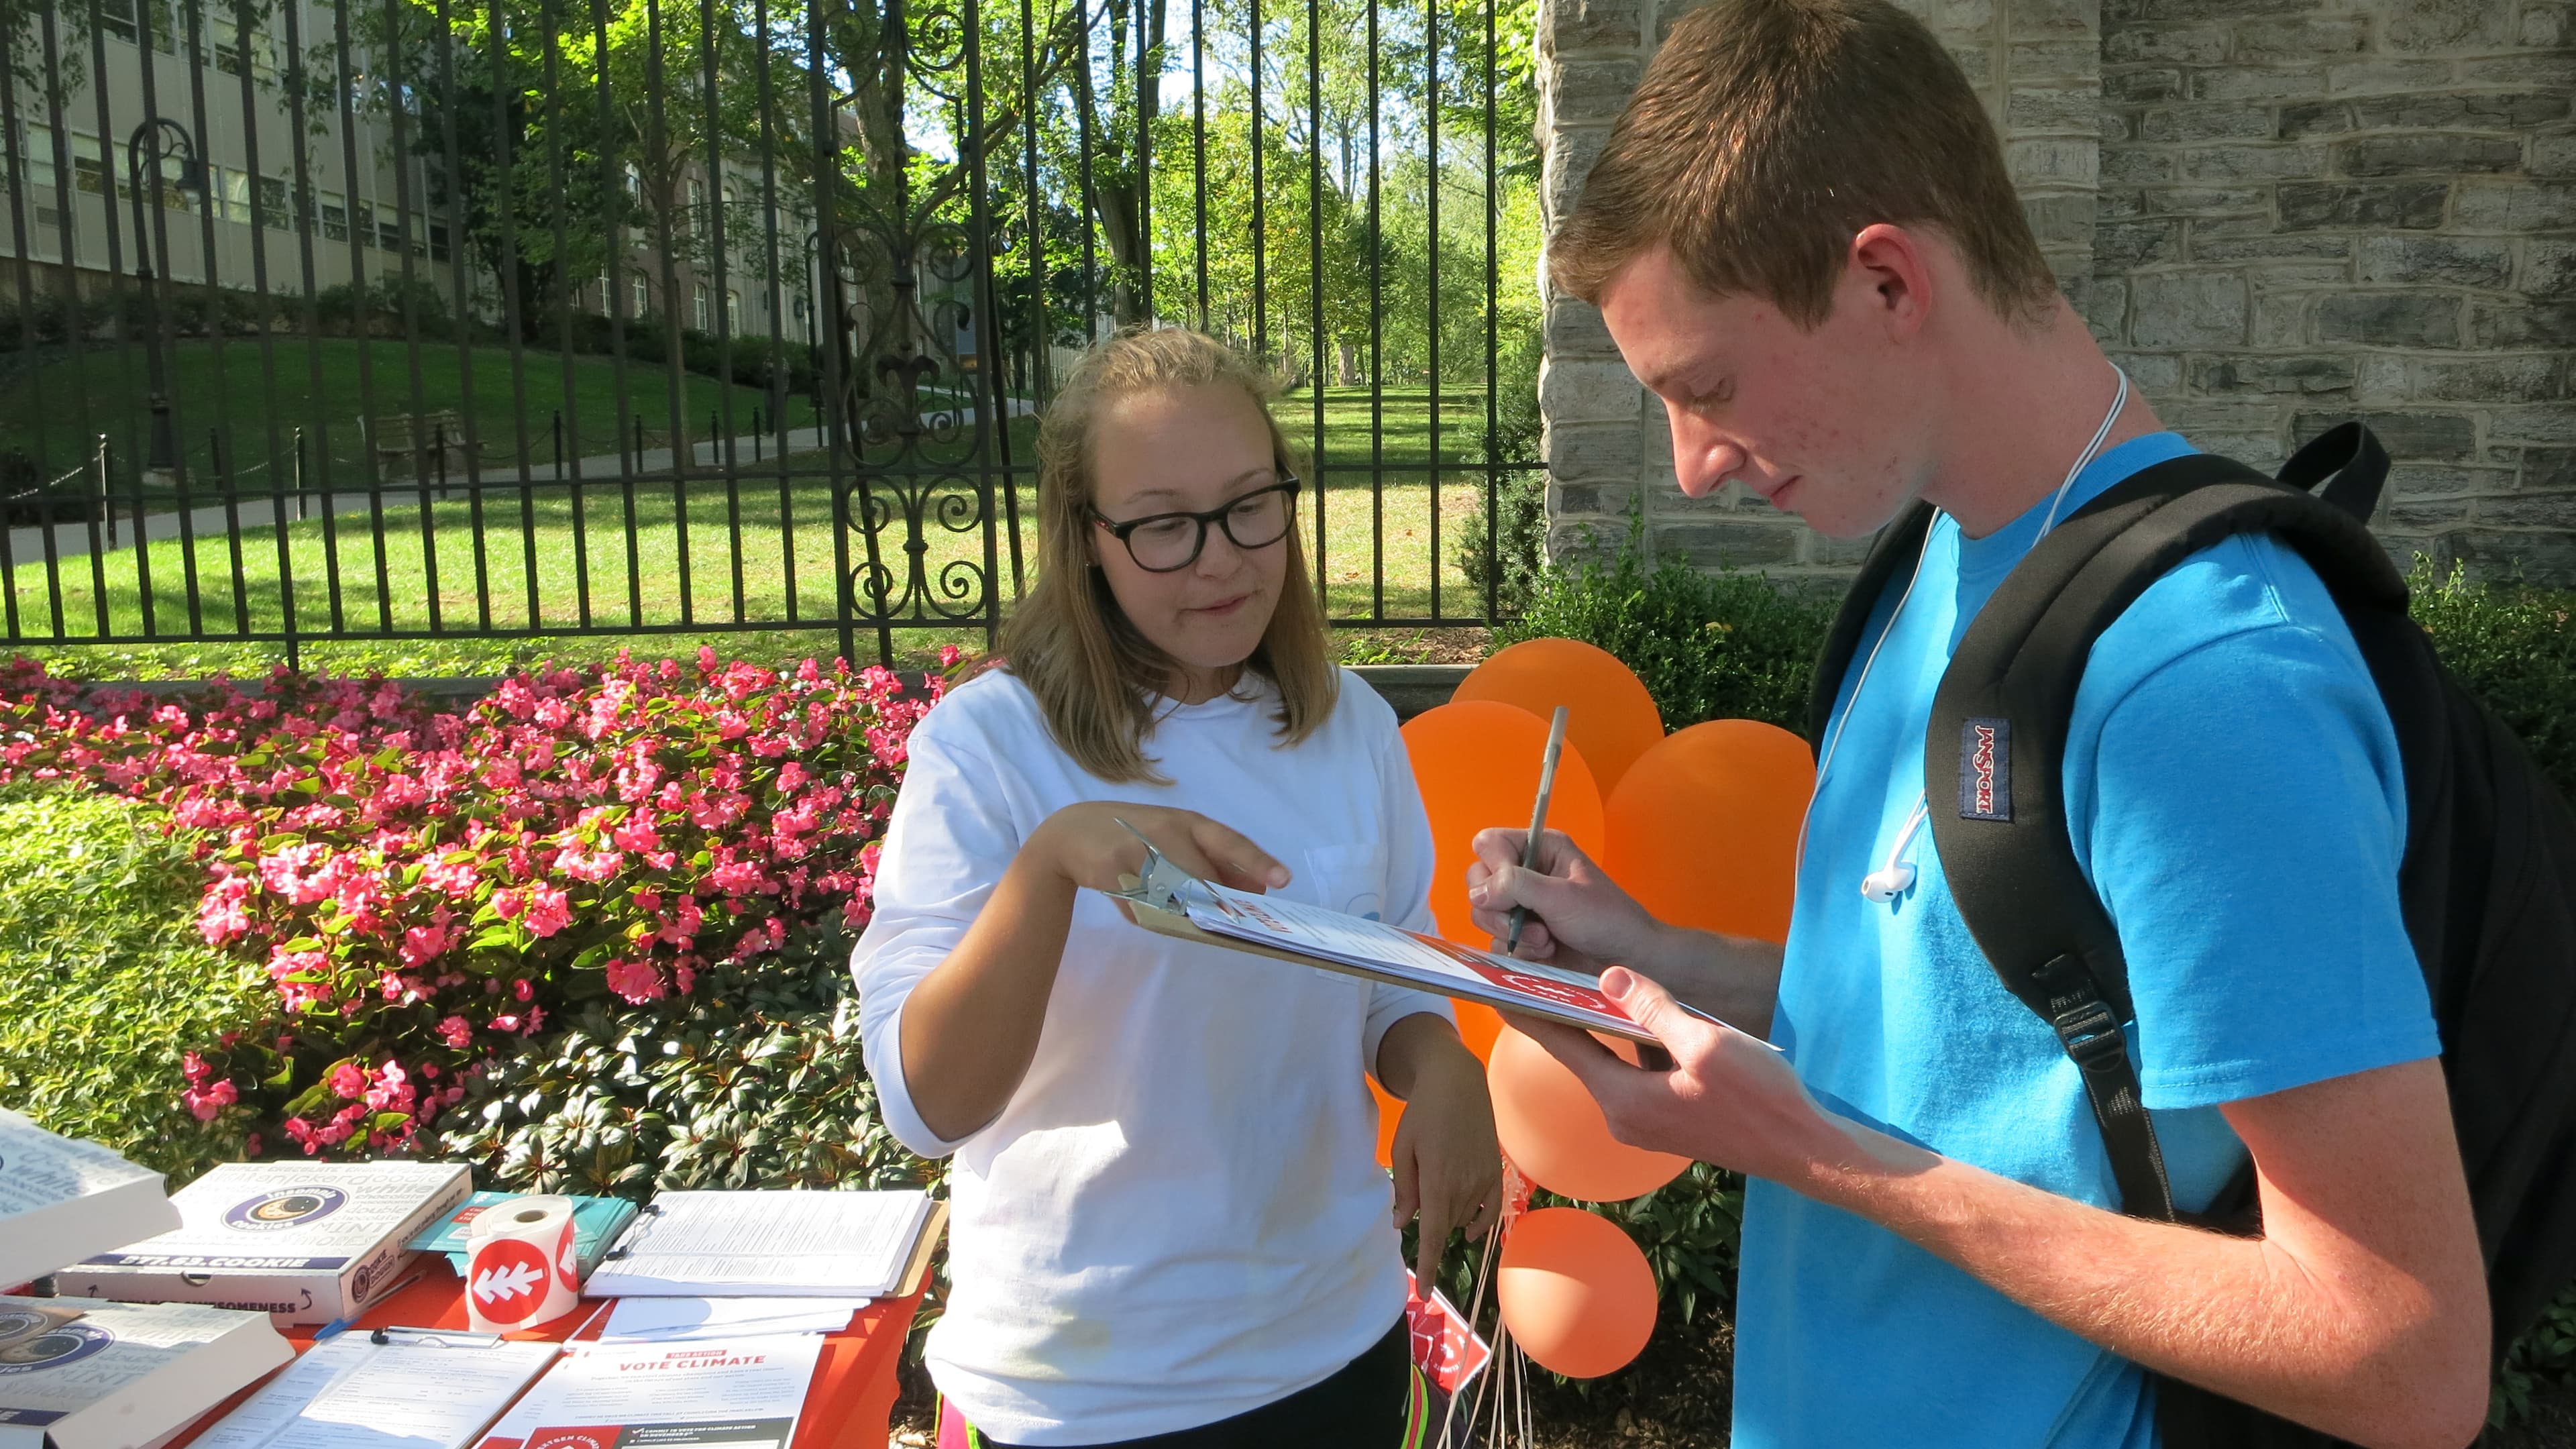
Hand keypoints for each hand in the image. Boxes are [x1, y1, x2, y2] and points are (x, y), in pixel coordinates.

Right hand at [1030, 801, 1289, 898]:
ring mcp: (1139, 847)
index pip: (1230, 842)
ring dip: (1180, 908)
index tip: (1282, 880)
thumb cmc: (1136, 838)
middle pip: (1203, 875)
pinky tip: (1135, 901)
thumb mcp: (1175, 839)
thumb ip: (1211, 862)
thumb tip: (1251, 891)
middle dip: (1219, 900)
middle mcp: (1166, 830)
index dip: (1256, 861)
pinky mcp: (1114, 867)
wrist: (1072, 832)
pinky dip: (1145, 912)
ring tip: (1178, 910)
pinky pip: (1141, 904)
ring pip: (1173, 893)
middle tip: (1236, 919)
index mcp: (1188, 822)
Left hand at [1384, 1024, 1500, 1288]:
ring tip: (1436, 1182)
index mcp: (1437, 1182)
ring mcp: (1484, 1179)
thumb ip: (1404, 1189)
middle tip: (1416, 1200)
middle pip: (1446, 1227)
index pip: (1434, 1236)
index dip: (1429, 1266)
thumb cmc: (1422, 1113)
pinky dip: (1480, 1223)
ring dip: (1448, 1216)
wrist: (1458, 1083)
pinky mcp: (1495, 1171)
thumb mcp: (1403, 1148)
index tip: (1425, 1293)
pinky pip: (1490, 1209)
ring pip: (1463, 1217)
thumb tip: (1402, 1224)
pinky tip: (1469, 1230)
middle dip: (1431, 1229)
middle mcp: (1464, 1186)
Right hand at [1464, 827, 1661, 973]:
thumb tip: (1478, 893)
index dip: (1493, 866)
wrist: (1628, 960)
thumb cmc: (1607, 919)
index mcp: (1540, 849)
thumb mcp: (1563, 896)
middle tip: (1524, 919)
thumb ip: (1517, 886)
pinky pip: (1496, 939)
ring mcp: (1522, 905)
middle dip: (1498, 905)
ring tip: (1544, 940)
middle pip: (1478, 879)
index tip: (1510, 889)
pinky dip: (1518, 948)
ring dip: (1511, 930)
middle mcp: (1526, 872)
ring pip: (1483, 912)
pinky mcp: (1521, 935)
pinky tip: (1545, 951)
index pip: (1489, 843)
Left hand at [1500, 966, 1832, 1184]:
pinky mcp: (1667, 1122)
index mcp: (1624, 1100)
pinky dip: (1621, 1047)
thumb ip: (1653, 1008)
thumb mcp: (1705, 1042)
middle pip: (1580, 1054)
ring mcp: (1645, 1124)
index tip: (1499, 986)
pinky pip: (1630, 1076)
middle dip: (1558, 1015)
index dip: (1530, 1012)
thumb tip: (1607, 977)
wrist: (1805, 1151)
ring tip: (1574, 988)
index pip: (1563, 1046)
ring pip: (1607, 1065)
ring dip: (1594, 1029)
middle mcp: (1624, 1117)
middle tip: (1534, 974)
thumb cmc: (1761, 1099)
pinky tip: (1630, 1021)